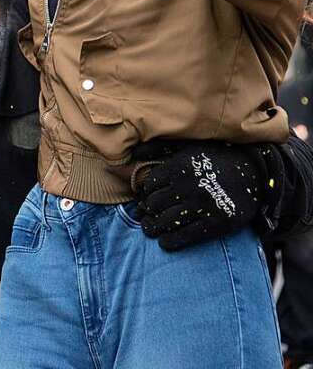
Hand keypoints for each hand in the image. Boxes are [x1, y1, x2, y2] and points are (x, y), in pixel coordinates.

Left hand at [133, 139, 263, 250]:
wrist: (254, 174)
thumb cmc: (214, 159)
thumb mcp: (187, 147)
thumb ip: (159, 149)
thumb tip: (135, 154)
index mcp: (179, 167)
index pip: (149, 185)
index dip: (145, 193)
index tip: (145, 198)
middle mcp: (189, 186)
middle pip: (154, 204)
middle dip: (148, 211)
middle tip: (146, 216)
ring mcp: (203, 206)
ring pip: (166, 222)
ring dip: (153, 228)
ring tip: (150, 229)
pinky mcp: (217, 223)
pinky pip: (185, 236)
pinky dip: (171, 241)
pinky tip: (165, 242)